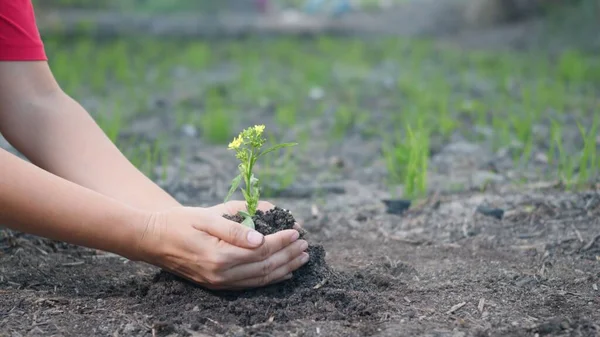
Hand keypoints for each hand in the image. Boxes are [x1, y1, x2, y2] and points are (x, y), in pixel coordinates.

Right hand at [133, 201, 308, 289]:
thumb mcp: (206, 218)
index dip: (282, 241)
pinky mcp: (217, 284)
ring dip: (284, 269)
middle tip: (307, 246)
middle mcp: (221, 275)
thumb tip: (262, 239)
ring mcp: (219, 283)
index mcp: (220, 257)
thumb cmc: (179, 222)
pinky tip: (283, 273)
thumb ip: (234, 229)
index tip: (297, 231)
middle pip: (265, 268)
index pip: (261, 251)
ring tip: (302, 259)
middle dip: (289, 256)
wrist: (152, 239)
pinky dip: (269, 279)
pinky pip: (250, 285)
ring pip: (260, 280)